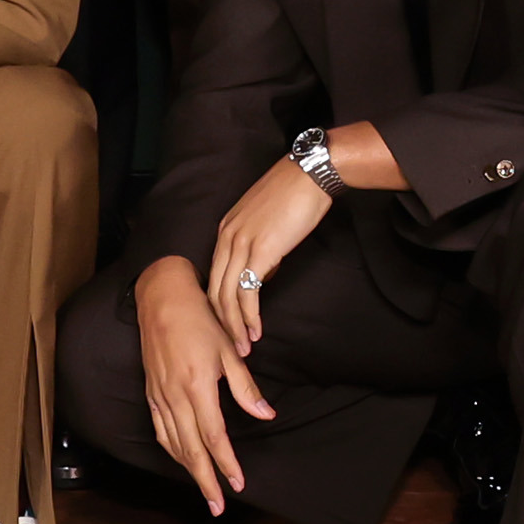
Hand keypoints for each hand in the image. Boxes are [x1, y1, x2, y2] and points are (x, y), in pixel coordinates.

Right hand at [130, 260, 271, 513]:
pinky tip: (184, 459)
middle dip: (206, 480)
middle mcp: (175, 396)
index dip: (227, 463)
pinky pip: (161, 431)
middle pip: (191, 450)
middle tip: (218, 506)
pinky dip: (173, 451)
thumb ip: (246, 388)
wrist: (161, 299)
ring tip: (205, 490)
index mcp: (198, 386)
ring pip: (175, 445)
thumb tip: (266, 415)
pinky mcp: (151, 393)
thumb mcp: (229, 351)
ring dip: (190, 471)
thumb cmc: (200, 320)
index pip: (214, 436)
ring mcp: (160, 397)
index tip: (238, 483)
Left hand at [199, 152, 335, 355]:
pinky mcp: (260, 252)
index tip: (227, 326)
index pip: (214, 276)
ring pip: (227, 297)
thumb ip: (260, 248)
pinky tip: (256, 330)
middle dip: (222, 323)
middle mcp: (226, 238)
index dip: (219, 305)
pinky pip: (247, 293)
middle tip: (231, 348)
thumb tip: (263, 274)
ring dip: (234, 326)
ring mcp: (241, 244)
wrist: (309, 175)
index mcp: (226, 230)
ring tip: (243, 347)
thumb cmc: (294, 195)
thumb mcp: (267, 223)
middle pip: (214, 291)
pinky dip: (249, 316)